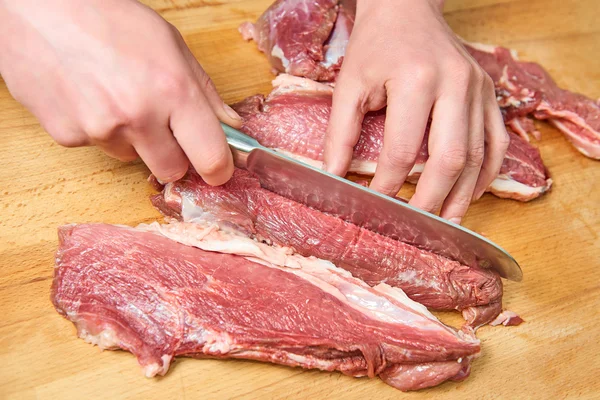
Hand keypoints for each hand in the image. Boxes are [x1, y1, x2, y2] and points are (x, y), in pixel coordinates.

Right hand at [0, 0, 240, 184]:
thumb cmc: (107, 17)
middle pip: (173, 170)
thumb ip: (205, 92)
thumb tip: (230, 126)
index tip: (218, 168)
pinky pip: (98, 147)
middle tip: (164, 127)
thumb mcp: (170, 44)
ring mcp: (100, 130)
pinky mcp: (68, 137)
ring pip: (133, 158)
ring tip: (116, 96)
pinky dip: (99, 130)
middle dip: (174, 155)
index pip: (210, 158)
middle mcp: (138, 116)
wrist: (36, 6)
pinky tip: (89, 97)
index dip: (218, 169)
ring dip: (134, 139)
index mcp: (173, 90)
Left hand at [323, 0, 508, 223]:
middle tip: (415, 224)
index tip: (374, 204)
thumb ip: (339, 133)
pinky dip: (486, 173)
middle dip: (431, 198)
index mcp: (416, 79)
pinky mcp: (489, 94)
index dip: (387, 184)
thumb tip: (333, 177)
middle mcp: (455, 84)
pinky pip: (498, 142)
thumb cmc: (375, 46)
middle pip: (450, 157)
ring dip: (464, 194)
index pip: (403, 149)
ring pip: (479, 155)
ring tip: (447, 222)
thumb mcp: (349, 84)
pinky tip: (471, 193)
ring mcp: (479, 89)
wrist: (407, 9)